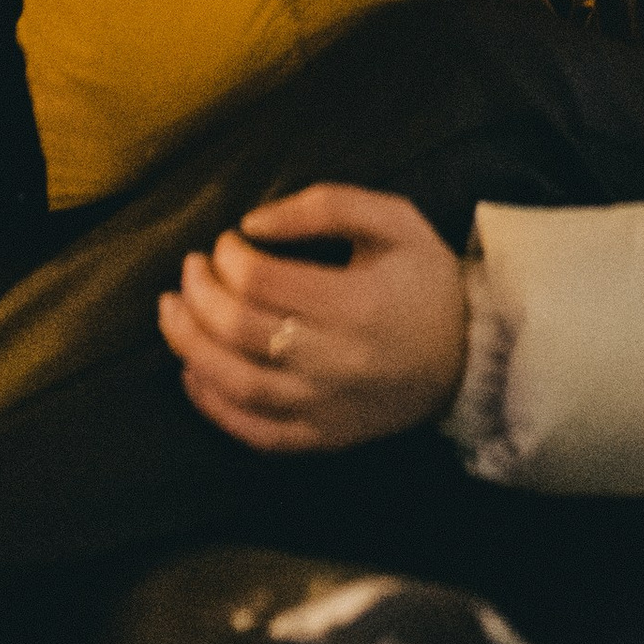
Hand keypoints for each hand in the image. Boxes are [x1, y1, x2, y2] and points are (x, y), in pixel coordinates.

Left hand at [156, 184, 468, 451]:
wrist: (473, 356)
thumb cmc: (427, 280)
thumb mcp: (394, 219)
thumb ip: (325, 206)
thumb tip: (253, 222)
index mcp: (355, 304)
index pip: (262, 281)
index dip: (228, 256)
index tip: (229, 240)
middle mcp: (336, 361)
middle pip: (239, 330)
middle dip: (200, 292)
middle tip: (191, 267)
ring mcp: (326, 407)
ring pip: (236, 383)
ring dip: (189, 345)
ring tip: (171, 311)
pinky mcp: (323, 437)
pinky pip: (255, 432)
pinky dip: (213, 406)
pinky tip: (192, 373)